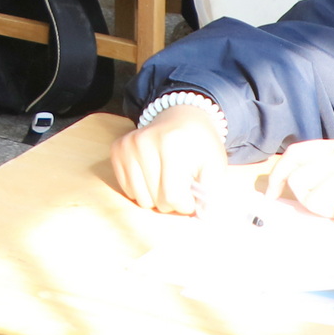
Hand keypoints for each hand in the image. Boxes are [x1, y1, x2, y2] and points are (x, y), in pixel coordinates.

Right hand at [109, 102, 227, 215]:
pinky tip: (152, 174)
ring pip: (140, 199)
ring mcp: (128, 145)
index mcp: (172, 144)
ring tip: (166, 179)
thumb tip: (202, 218)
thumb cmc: (201, 145)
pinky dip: (142, 190)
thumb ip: (211, 193)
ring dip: (156, 197)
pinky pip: (128, 190)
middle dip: (172, 201)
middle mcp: (144, 142)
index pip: (172, 196)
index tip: (192, 194)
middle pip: (156, 200)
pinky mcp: (117, 149)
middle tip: (181, 183)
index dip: (186, 204)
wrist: (182, 116)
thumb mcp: (216, 164)